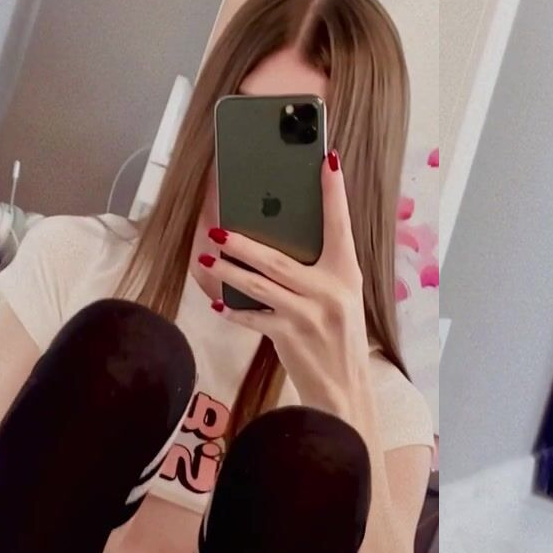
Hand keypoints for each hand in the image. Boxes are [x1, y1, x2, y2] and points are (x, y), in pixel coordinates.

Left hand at [193, 150, 370, 406]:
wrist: (344, 391)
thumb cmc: (338, 340)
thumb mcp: (340, 300)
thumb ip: (319, 273)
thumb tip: (280, 246)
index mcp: (346, 274)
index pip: (340, 225)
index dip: (334, 193)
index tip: (327, 161)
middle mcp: (331, 290)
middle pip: (278, 258)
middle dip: (243, 242)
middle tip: (217, 227)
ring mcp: (309, 314)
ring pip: (259, 284)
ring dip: (228, 271)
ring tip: (207, 257)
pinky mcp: (290, 336)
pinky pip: (254, 317)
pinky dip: (234, 309)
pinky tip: (218, 302)